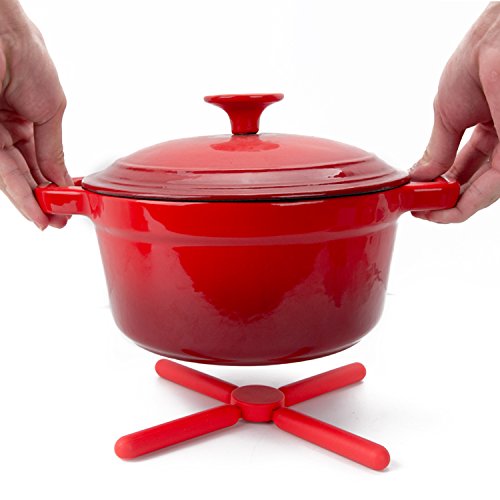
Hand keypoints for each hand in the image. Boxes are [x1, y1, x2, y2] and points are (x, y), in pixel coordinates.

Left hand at [0, 0, 70, 229]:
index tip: (69, 201)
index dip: (57, 181)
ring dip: (32, 201)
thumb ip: (55, 148)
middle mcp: (8, 126)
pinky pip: (1, 170)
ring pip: (13, 176)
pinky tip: (34, 207)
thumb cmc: (26, 54)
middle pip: (29, 171)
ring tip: (49, 221)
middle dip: (45, 198)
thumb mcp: (53, 109)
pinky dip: (18, 191)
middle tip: (59, 219)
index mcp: (30, 115)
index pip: (44, 157)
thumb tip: (63, 177)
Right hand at [410, 2, 499, 222]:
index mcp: (485, 122)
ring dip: (453, 205)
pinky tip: (446, 209)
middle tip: (422, 209)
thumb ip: (436, 149)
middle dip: (445, 197)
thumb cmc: (478, 59)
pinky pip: (493, 186)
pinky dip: (467, 202)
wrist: (497, 42)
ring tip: (428, 212)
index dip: (439, 181)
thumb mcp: (446, 113)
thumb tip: (420, 176)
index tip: (419, 195)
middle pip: (472, 178)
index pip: (461, 162)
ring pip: (483, 188)